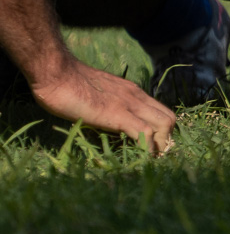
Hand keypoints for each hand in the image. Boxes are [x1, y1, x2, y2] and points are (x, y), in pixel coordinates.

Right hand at [31, 58, 176, 155]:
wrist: (57, 74)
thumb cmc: (68, 85)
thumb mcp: (97, 97)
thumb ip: (108, 106)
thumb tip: (107, 123)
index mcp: (132, 92)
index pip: (160, 111)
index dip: (162, 131)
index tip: (153, 148)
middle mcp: (136, 96)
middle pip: (168, 118)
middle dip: (166, 140)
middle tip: (154, 156)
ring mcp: (129, 103)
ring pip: (164, 124)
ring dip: (160, 145)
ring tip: (150, 159)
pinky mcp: (117, 114)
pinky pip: (144, 132)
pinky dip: (148, 148)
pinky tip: (142, 158)